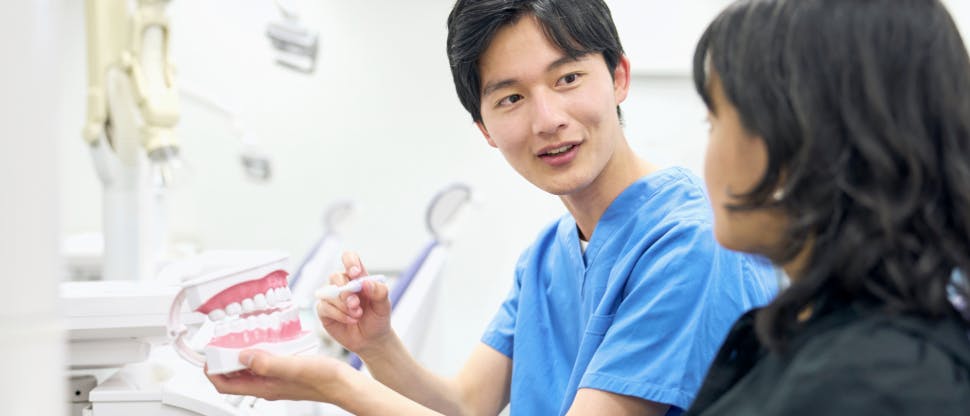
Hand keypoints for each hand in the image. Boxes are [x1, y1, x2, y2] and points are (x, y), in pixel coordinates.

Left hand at [206, 350, 351, 402]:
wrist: (345, 385)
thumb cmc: (325, 379)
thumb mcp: (294, 366)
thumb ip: (268, 363)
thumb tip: (243, 356)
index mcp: (265, 387)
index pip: (226, 385)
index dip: (212, 370)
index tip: (210, 353)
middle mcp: (267, 385)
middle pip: (235, 376)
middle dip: (225, 359)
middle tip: (224, 340)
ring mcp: (276, 380)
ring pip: (249, 368)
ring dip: (242, 353)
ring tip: (243, 336)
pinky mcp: (286, 373)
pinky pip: (265, 363)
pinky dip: (260, 351)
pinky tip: (269, 339)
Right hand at [316, 252, 393, 355]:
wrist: (372, 340)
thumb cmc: (378, 319)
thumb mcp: (384, 306)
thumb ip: (379, 292)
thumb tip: (366, 282)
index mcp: (358, 277)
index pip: (349, 258)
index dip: (350, 262)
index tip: (355, 274)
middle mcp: (343, 284)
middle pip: (336, 276)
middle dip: (346, 292)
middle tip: (357, 304)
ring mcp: (332, 297)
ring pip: (329, 293)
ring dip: (344, 306)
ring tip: (357, 315)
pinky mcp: (324, 310)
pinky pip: (324, 307)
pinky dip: (339, 315)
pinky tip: (351, 320)